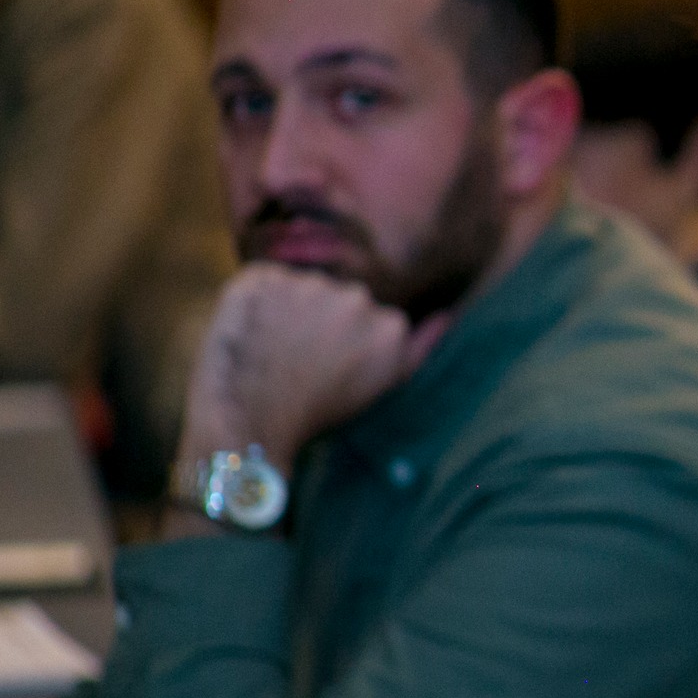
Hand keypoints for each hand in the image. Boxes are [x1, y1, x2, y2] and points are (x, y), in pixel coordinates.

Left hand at [176, 265, 450, 473]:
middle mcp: (356, 297)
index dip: (342, 343)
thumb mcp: (382, 387)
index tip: (325, 368)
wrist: (250, 421)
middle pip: (336, 298)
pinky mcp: (261, 277)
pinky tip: (249, 335)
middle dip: (317, 320)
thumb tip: (447, 314)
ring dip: (285, 311)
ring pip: (299, 288)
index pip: (366, 316)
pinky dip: (254, 304)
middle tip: (294, 360)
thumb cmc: (318, 413)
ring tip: (269, 350)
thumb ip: (420, 348)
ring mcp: (307, 284)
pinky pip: (262, 281)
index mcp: (390, 325)